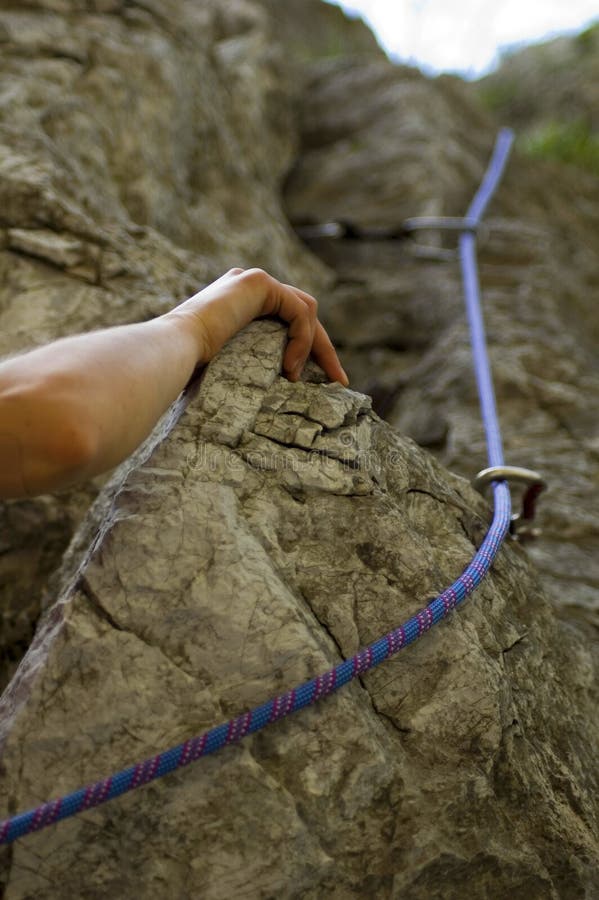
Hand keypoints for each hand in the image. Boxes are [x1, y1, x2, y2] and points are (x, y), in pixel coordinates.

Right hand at [167, 268, 348, 385]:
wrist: (172, 352)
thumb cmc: (188, 369)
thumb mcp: (225, 367)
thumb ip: (248, 364)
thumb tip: (267, 393)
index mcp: (237, 303)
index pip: (284, 319)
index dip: (306, 348)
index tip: (324, 382)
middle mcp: (246, 285)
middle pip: (302, 312)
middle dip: (323, 348)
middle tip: (339, 381)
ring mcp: (253, 279)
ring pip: (305, 310)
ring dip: (311, 346)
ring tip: (300, 378)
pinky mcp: (259, 282)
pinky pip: (298, 312)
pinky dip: (301, 340)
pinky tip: (291, 367)